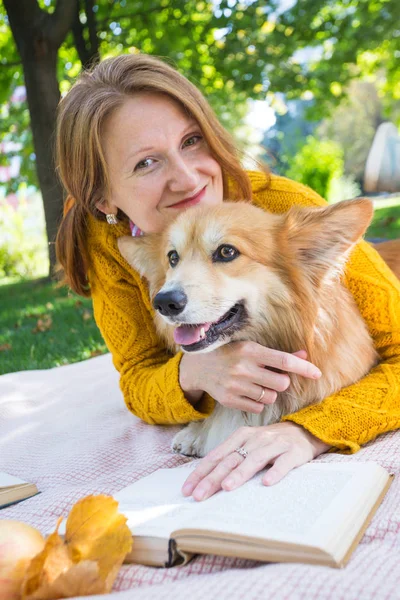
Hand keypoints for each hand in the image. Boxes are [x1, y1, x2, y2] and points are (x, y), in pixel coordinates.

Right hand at [180, 342, 320, 412]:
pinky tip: (248, 392)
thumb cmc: (231, 354)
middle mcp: (243, 367)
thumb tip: (304, 354)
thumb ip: (278, 355)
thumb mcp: (252, 349)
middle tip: (272, 377)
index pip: (284, 361)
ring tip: (257, 384)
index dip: (304, 368)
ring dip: (269, 393)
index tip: (317, 373)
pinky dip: (258, 402)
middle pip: (281, 383)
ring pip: (270, 397)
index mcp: (251, 351)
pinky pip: (258, 407)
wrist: (198, 367)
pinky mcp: (229, 400)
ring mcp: (235, 385)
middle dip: (282, 382)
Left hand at [181, 422, 329, 500]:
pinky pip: (284, 463)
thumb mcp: (249, 445)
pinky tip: (267, 483)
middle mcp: (256, 438)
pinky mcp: (294, 452)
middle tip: (199, 496)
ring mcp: (275, 444)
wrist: (305, 430)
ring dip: (240, 473)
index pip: (217, 455)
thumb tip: (205, 481)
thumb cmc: (271, 443)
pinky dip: (276, 473)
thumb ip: (231, 458)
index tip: (187, 490)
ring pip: (255, 459)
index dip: (201, 472)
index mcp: (242, 436)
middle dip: (213, 478)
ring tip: (227, 487)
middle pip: (231, 459)